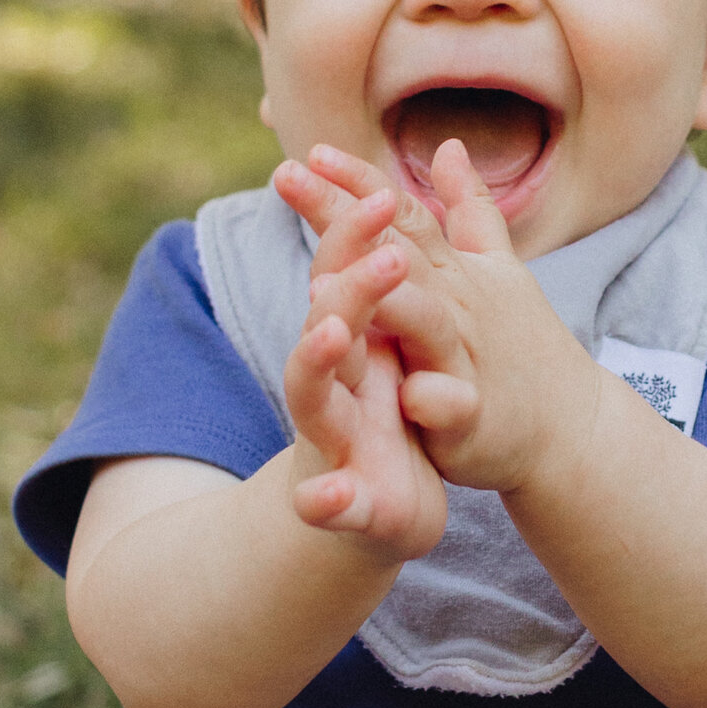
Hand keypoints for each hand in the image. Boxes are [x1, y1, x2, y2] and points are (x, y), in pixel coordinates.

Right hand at [273, 164, 448, 555]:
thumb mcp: (396, 347)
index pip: (343, 274)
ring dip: (315, 360)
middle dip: (347, 285)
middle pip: (327, 320)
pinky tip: (323, 497)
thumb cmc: (388, 422)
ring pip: (310, 394)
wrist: (374, 513)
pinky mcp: (344, 503)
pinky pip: (327, 502)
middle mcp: (331, 382)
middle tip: (383, 252)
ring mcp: (330, 440)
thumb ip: (391, 279)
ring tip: (333, 330)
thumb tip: (390, 194)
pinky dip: (323, 500)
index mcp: (355, 343)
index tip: (382, 195)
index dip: (354, 233)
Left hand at [283, 140, 603, 501]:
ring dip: (383, 300)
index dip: (358, 179)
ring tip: (324, 285)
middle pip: (395, 250)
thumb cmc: (520, 343)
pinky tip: (408, 394)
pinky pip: (452, 404)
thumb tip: (450, 146)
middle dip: (343, 215)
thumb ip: (469, 209)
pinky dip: (433, 397)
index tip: (310, 149)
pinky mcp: (473, 415)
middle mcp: (457, 303)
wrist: (571, 424)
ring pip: (424, 321)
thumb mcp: (499, 267)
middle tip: (289, 179)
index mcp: (454, 270)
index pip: (402, 213)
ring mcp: (464, 358)